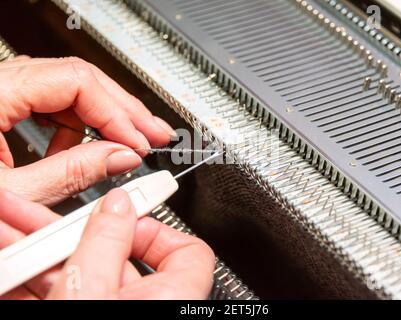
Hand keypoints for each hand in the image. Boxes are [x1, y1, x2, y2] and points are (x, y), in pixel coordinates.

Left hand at [0, 56, 175, 205]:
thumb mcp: (15, 193)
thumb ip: (71, 173)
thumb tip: (122, 157)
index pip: (77, 82)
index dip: (117, 114)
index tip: (140, 144)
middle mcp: (0, 80)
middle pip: (80, 77)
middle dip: (123, 111)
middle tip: (154, 134)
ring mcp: (3, 87)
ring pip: (70, 88)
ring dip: (100, 121)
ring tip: (117, 150)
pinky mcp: (5, 98)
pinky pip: (52, 101)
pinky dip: (73, 126)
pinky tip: (79, 150)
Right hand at [0, 188, 214, 299]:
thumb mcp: (96, 292)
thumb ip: (107, 244)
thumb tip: (118, 204)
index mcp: (171, 299)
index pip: (185, 248)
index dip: (154, 222)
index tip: (122, 207)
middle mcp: (144, 306)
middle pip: (113, 252)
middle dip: (65, 228)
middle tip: (34, 210)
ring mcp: (107, 310)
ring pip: (79, 271)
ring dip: (38, 249)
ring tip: (6, 226)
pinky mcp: (77, 314)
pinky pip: (59, 292)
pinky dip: (30, 278)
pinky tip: (8, 259)